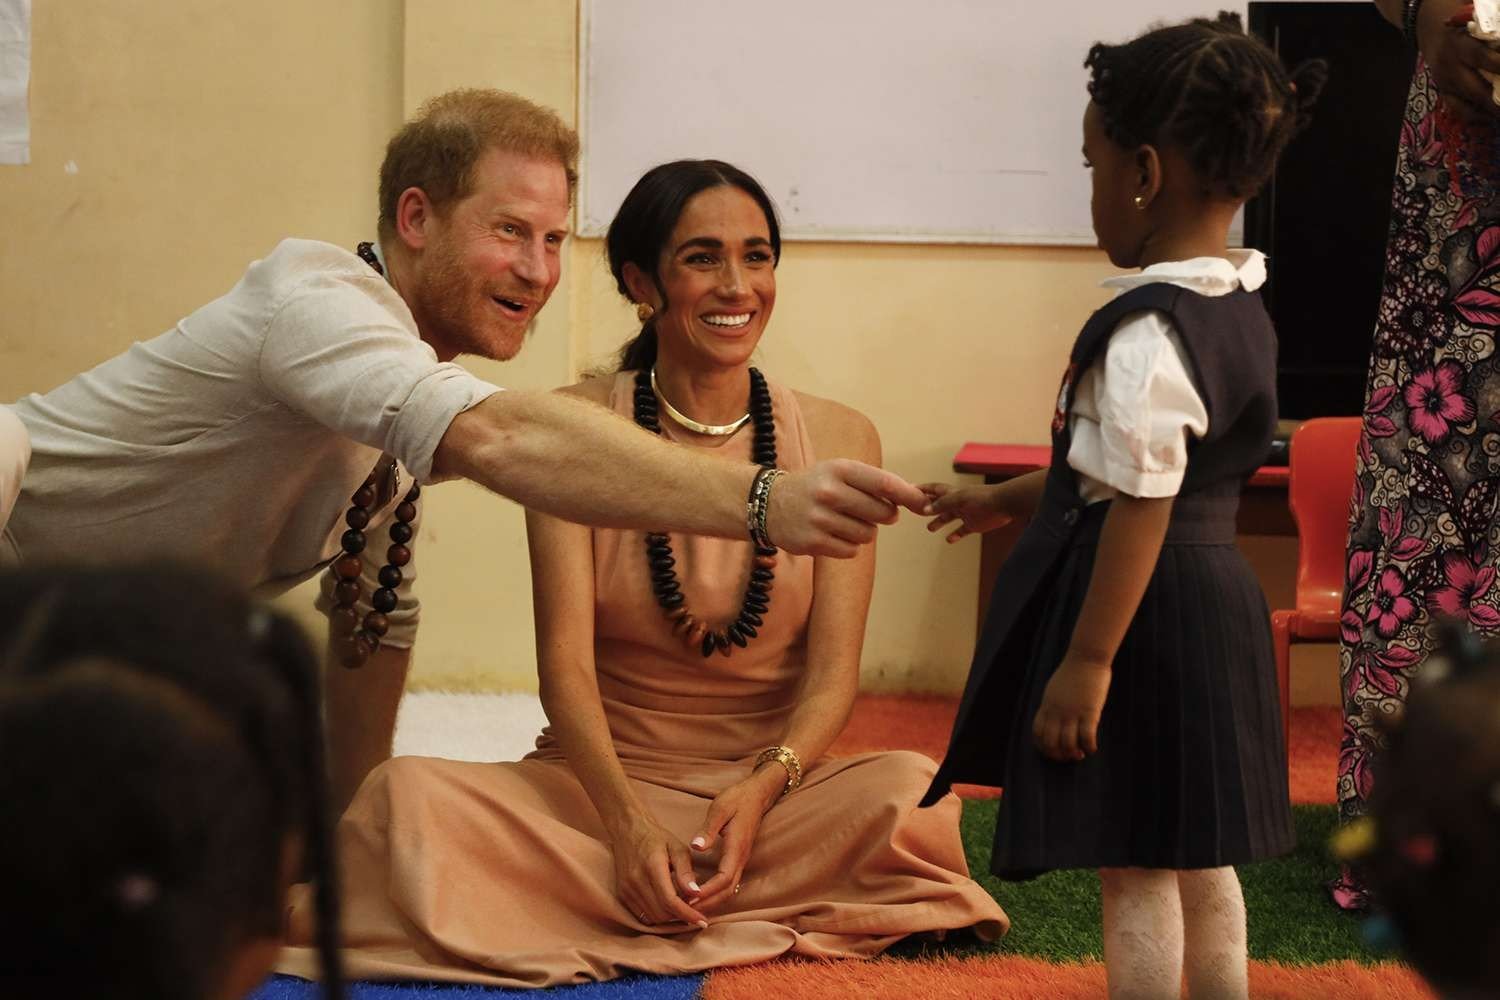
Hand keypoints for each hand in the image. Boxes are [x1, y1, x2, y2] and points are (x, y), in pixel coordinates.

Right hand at [609, 815, 707, 927]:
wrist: (628, 830)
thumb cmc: (657, 838)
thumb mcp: (678, 848)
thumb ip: (686, 871)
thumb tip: (696, 893)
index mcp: (652, 867)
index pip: (670, 901)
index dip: (688, 914)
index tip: (703, 921)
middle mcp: (636, 881)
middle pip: (662, 913)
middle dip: (681, 916)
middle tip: (694, 908)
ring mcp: (626, 889)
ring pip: (652, 917)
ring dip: (669, 917)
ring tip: (681, 905)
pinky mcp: (622, 894)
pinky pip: (642, 915)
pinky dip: (657, 915)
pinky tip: (666, 905)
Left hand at [688, 769, 782, 912]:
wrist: (756, 794)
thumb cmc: (737, 799)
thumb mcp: (720, 809)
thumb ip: (708, 829)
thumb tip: (696, 847)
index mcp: (736, 847)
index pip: (724, 878)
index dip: (707, 891)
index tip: (690, 897)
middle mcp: (741, 858)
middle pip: (728, 891)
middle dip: (708, 903)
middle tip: (687, 910)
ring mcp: (741, 859)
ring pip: (730, 889)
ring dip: (712, 900)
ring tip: (691, 906)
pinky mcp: (738, 858)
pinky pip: (729, 882)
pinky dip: (716, 892)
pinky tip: (701, 893)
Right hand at [766, 459, 927, 557]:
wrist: (768, 504)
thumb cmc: (815, 486)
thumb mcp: (839, 472)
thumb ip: (874, 483)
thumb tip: (916, 500)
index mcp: (838, 469)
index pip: (884, 483)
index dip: (908, 495)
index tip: (924, 503)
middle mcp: (828, 492)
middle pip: (882, 513)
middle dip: (884, 516)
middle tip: (870, 512)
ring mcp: (819, 519)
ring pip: (867, 535)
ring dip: (863, 531)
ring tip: (843, 521)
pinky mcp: (812, 542)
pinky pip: (851, 551)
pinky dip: (848, 545)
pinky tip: (831, 534)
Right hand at [920, 482, 1013, 542]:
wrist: (1004, 504)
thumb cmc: (982, 497)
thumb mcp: (959, 499)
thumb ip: (942, 504)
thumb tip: (924, 510)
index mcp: (953, 493)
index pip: (934, 490)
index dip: (923, 489)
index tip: (911, 490)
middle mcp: (957, 503)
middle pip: (939, 505)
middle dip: (928, 508)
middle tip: (917, 512)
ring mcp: (965, 513)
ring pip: (948, 518)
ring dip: (939, 522)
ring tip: (930, 528)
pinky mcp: (973, 524)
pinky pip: (961, 530)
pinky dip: (955, 535)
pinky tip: (949, 540)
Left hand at [1032, 653, 1112, 761]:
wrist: (1086, 659)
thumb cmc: (1073, 672)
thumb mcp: (1054, 690)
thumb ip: (1052, 705)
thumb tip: (1054, 719)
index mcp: (1047, 706)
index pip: (1037, 733)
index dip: (1043, 747)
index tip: (1053, 751)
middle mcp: (1056, 712)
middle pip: (1050, 742)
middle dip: (1058, 755)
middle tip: (1068, 756)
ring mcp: (1072, 712)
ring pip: (1067, 744)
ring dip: (1073, 754)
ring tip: (1080, 754)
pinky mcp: (1089, 712)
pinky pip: (1087, 737)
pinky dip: (1089, 748)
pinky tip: (1092, 749)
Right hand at [1419, 0, 1499, 121]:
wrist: (1424, 21)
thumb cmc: (1454, 11)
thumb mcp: (1471, 10)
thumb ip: (1492, 23)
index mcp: (1457, 45)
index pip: (1483, 59)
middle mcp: (1449, 67)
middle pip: (1476, 90)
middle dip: (1498, 101)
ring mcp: (1445, 82)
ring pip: (1468, 104)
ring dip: (1490, 112)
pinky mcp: (1443, 90)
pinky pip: (1458, 109)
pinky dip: (1475, 117)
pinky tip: (1491, 119)